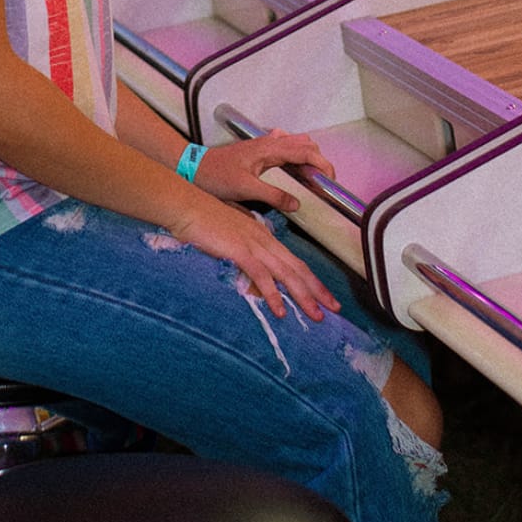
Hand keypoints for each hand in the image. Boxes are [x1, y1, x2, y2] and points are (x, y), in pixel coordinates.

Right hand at [166, 184, 341, 322]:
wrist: (187, 206)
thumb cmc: (204, 220)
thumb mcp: (229, 238)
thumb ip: (243, 254)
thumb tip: (250, 273)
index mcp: (264, 237)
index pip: (295, 262)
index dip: (312, 280)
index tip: (325, 296)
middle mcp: (265, 241)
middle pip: (298, 269)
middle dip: (318, 291)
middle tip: (334, 309)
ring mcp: (254, 245)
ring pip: (287, 274)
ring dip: (304, 297)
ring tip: (316, 316)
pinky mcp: (240, 251)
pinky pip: (262, 276)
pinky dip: (273, 295)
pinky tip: (281, 311)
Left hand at [194, 129, 334, 214]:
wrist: (194, 167)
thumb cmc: (216, 176)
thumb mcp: (245, 189)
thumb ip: (273, 195)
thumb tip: (297, 203)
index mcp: (269, 148)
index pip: (306, 151)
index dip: (323, 164)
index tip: (331, 181)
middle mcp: (269, 142)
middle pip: (306, 144)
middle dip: (319, 160)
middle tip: (322, 183)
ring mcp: (264, 144)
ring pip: (297, 144)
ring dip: (309, 158)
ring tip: (311, 181)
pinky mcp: (260, 150)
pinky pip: (286, 149)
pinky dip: (297, 158)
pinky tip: (295, 173)